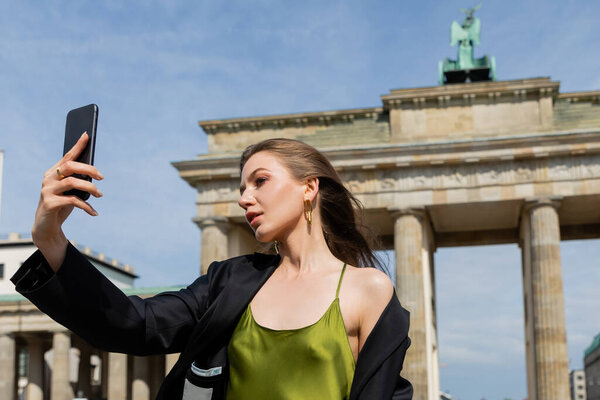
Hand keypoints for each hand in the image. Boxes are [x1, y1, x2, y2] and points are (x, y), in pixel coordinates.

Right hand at [32, 132, 103, 269]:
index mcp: (54, 172)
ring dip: (90, 188)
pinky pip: (72, 201)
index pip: (67, 156)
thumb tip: (95, 173)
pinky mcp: (49, 204)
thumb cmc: (61, 205)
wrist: (46, 227)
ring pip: (72, 182)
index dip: (77, 146)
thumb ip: (78, 181)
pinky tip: (94, 212)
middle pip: (70, 166)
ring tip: (100, 195)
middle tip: (102, 177)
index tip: (87, 135)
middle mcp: (48, 178)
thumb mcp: (71, 191)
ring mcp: (47, 190)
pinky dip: (86, 206)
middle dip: (89, 169)